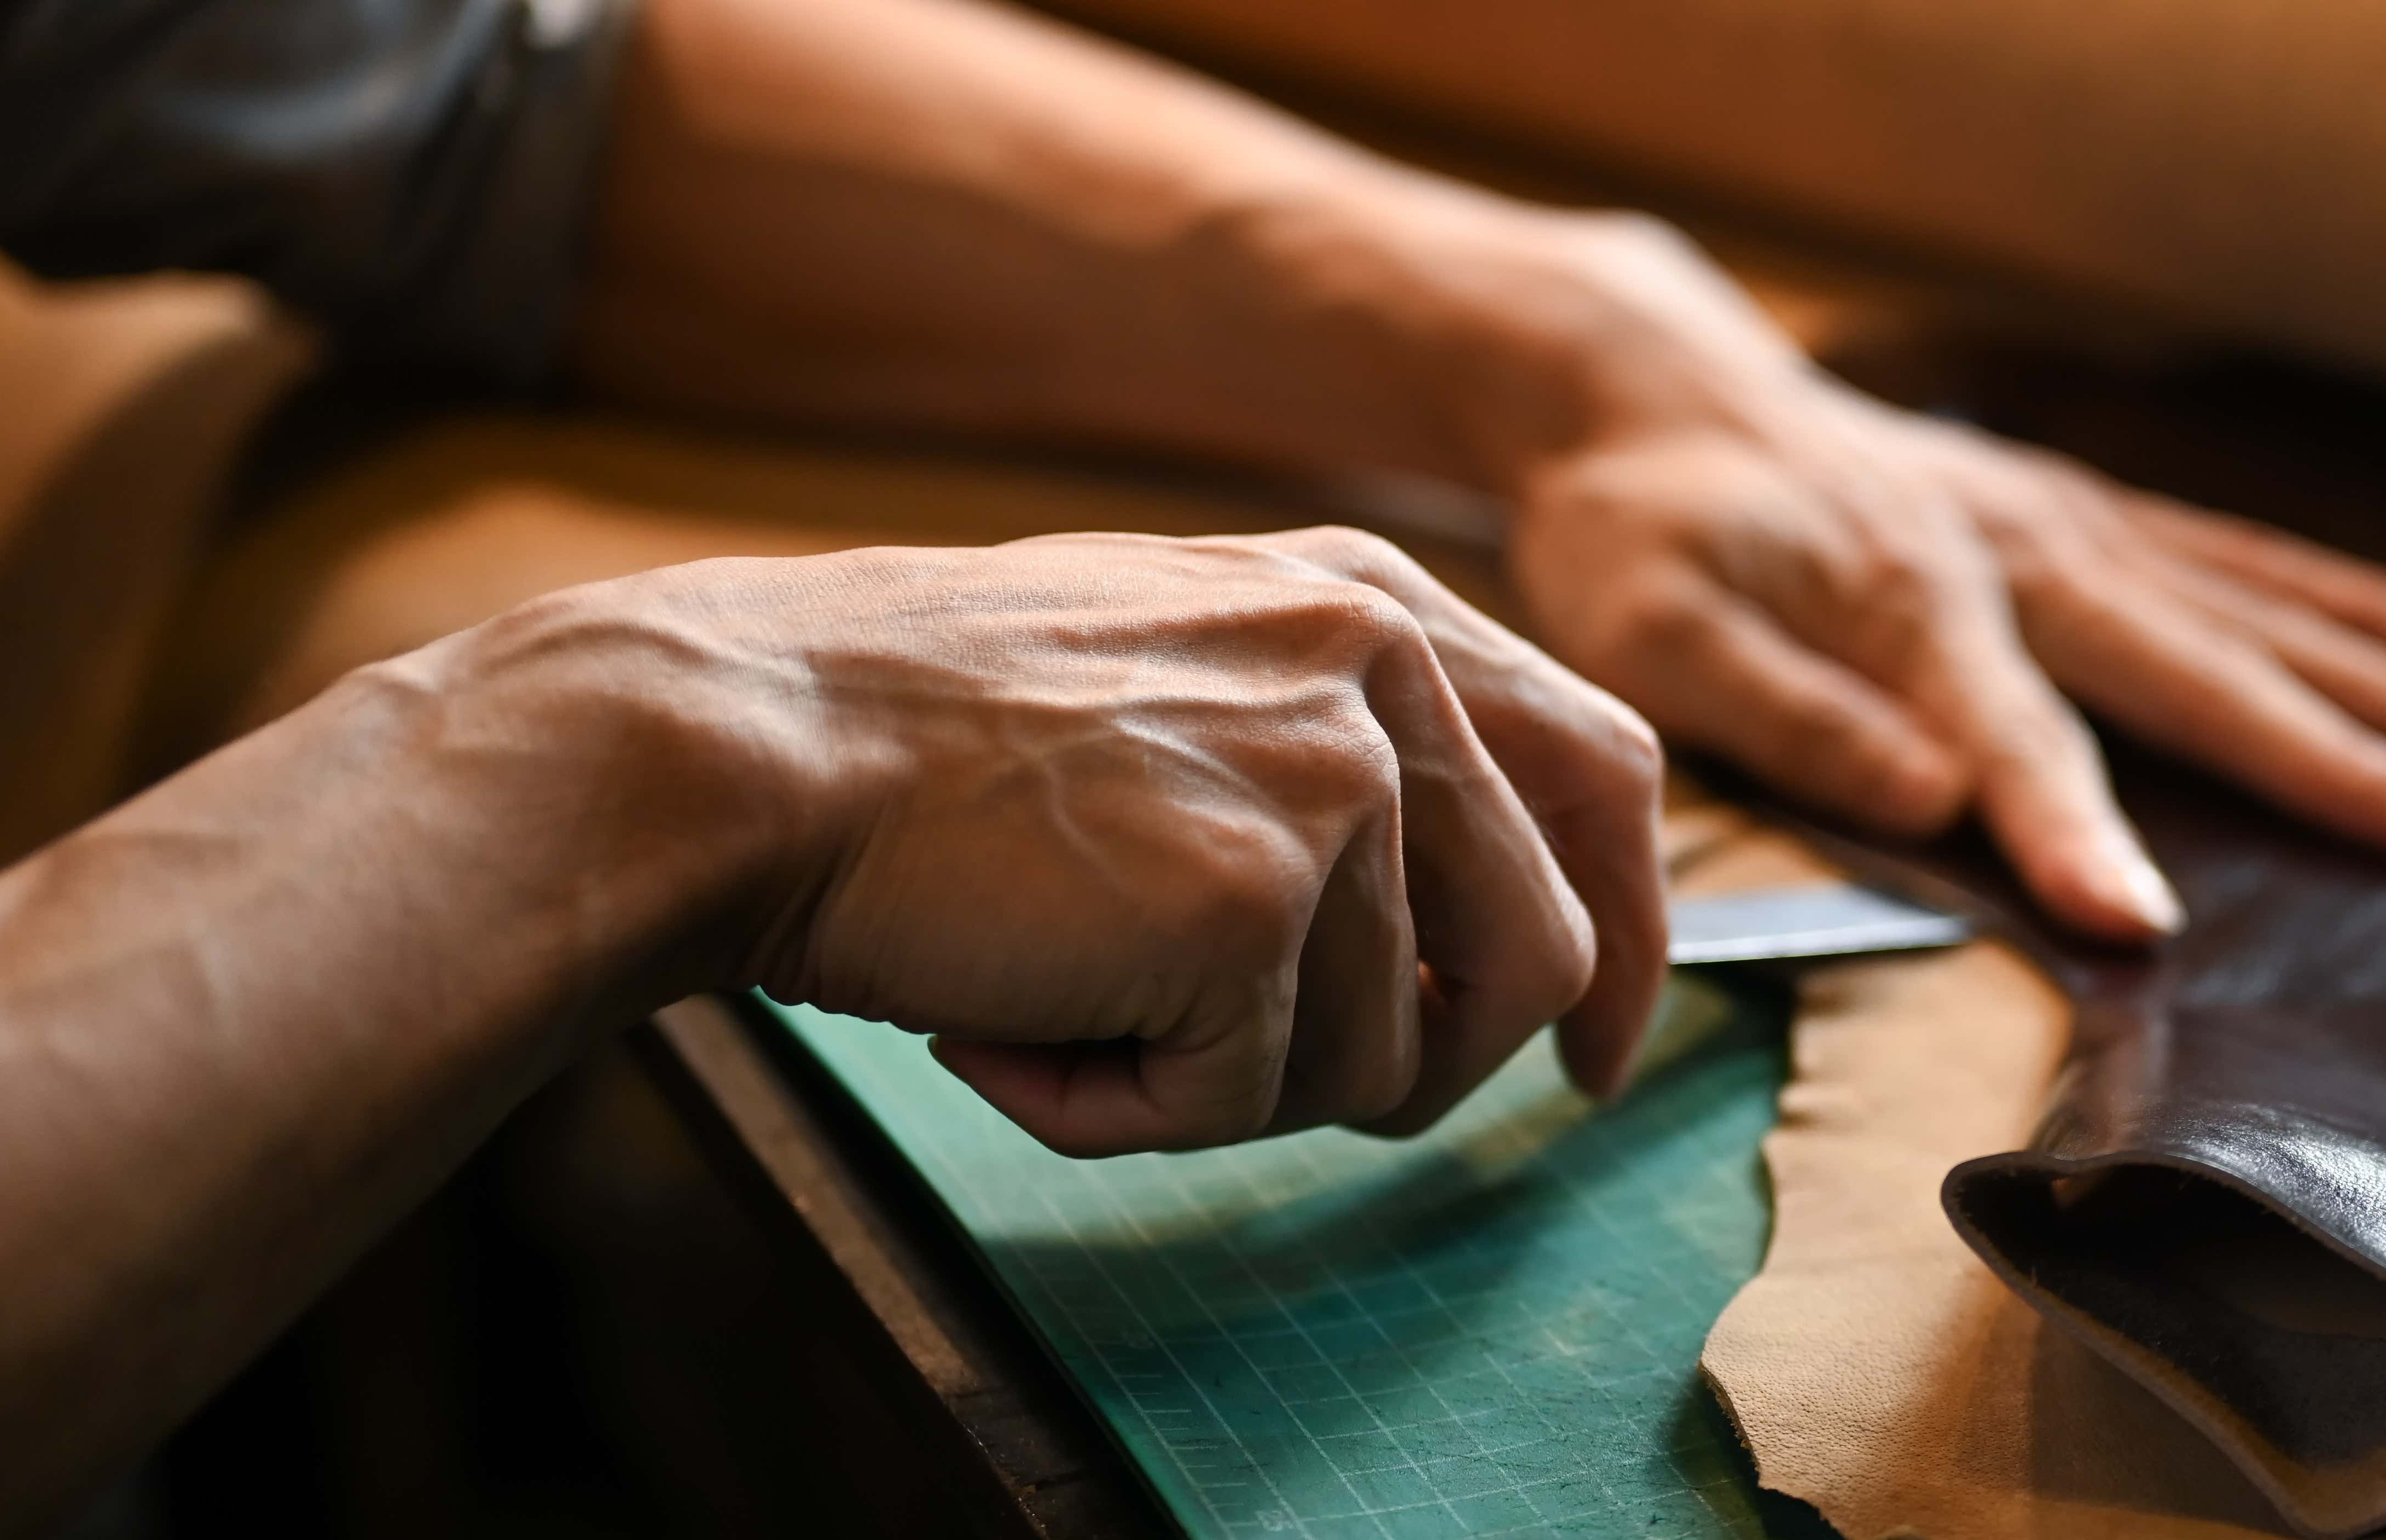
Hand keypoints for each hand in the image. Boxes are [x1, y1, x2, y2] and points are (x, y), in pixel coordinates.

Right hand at [494, 528, 1666, 1153]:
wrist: (754, 739)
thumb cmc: (924, 736)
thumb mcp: (1180, 671)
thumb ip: (1338, 757)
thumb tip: (1463, 941)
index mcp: (1375, 606)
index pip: (1604, 773)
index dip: (1630, 932)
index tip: (1598, 1050)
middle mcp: (1383, 671)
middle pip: (1540, 950)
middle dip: (1434, 1066)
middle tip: (1289, 1094)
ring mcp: (1335, 783)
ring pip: (1384, 1058)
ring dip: (1221, 1086)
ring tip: (1064, 1000)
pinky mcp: (1258, 901)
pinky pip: (1245, 1100)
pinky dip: (1122, 1107)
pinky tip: (1015, 1023)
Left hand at [1501, 264, 2385, 939]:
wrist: (1658, 391)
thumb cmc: (1639, 533)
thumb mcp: (1651, 630)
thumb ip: (1783, 715)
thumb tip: (1921, 794)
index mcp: (1912, 607)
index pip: (2010, 746)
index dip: (2074, 841)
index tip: (2149, 928)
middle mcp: (2023, 558)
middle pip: (2198, 674)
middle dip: (2338, 758)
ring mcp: (2072, 524)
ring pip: (2259, 614)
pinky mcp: (2091, 511)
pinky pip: (2245, 561)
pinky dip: (2358, 601)